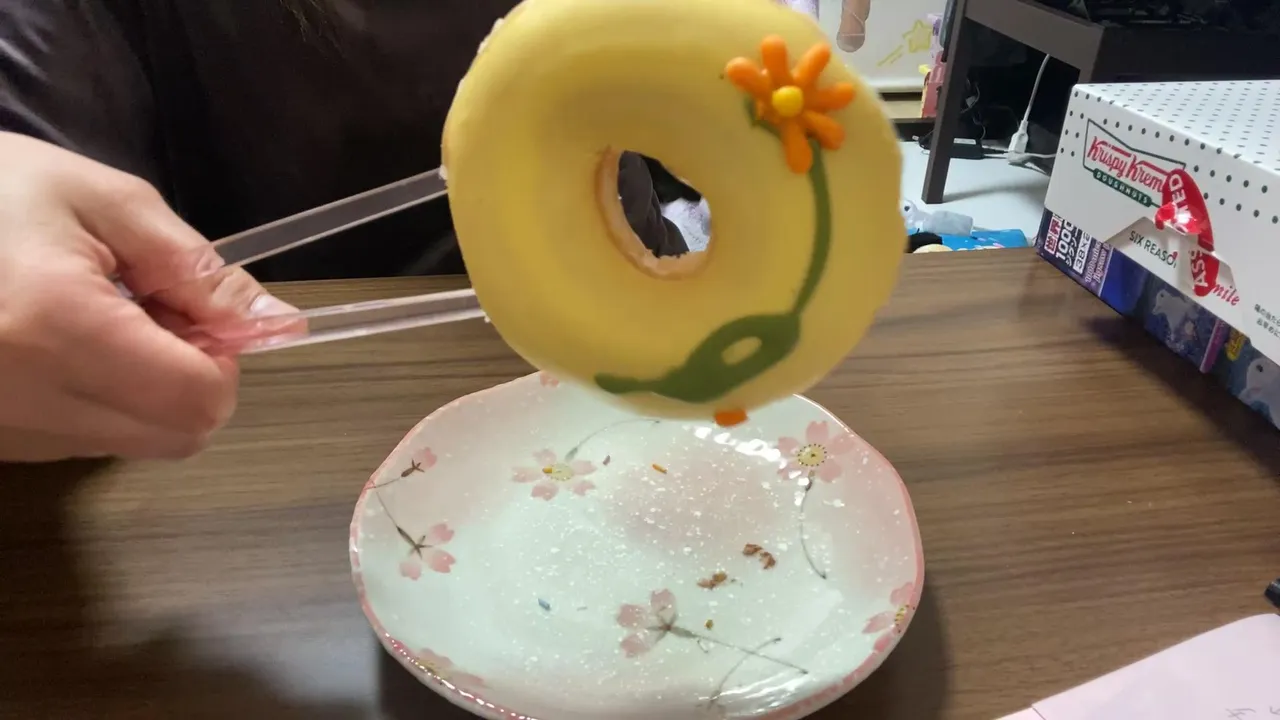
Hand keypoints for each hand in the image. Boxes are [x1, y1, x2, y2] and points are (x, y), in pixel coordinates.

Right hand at [0, 132, 294, 460]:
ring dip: (145, 393)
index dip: (223, 358)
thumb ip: (196, 268)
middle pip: (177, 436)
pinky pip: (79, 442)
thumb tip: (275, 323)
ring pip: (134, 444)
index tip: (198, 312)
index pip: (198, 399)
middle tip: (154, 313)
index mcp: (58, 327)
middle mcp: (25, 397)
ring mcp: (3, 429)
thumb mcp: (103, 202)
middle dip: (192, 379)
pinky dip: (96, 402)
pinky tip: (61, 347)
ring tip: (98, 321)